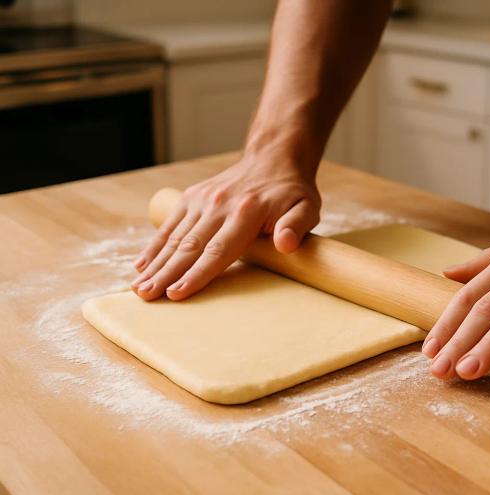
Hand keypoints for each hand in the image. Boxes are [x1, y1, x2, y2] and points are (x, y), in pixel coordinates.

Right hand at [131, 153, 320, 300]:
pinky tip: (141, 265)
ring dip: (155, 264)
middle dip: (166, 274)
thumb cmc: (292, 192)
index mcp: (245, 213)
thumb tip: (286, 244)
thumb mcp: (306, 208)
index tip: (178, 293)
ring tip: (138, 288)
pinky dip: (154, 245)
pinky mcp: (192, 197)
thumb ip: (296, 226)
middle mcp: (218, 205)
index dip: (197, 274)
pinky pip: (170, 224)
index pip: (218, 250)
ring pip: (175, 237)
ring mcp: (202, 200)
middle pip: (189, 246)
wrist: (274, 157)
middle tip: (147, 297)